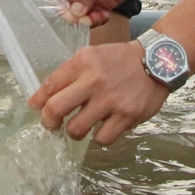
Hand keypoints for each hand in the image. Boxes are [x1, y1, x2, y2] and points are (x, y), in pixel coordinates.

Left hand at [30, 41, 167, 143]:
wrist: (157, 61)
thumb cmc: (119, 61)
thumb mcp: (91, 56)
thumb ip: (67, 74)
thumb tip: (39, 99)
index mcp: (83, 62)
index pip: (50, 85)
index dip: (38, 101)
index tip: (37, 108)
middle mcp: (94, 80)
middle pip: (56, 109)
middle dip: (49, 121)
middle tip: (52, 124)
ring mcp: (111, 100)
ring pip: (76, 129)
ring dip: (74, 132)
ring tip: (80, 126)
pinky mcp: (127, 115)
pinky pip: (102, 138)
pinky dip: (99, 136)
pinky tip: (102, 127)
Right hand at [50, 0, 154, 25]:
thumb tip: (75, 13)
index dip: (60, 6)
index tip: (68, 15)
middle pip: (69, 8)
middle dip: (75, 16)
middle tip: (83, 21)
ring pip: (83, 14)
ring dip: (88, 20)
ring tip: (96, 18)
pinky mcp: (106, 0)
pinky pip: (98, 15)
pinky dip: (99, 19)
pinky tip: (105, 15)